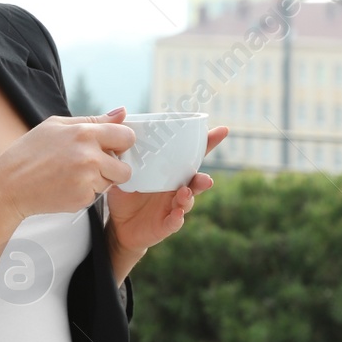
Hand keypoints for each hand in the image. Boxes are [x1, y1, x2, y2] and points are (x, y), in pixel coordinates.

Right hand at [0, 110, 135, 221]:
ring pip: (111, 183)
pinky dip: (84, 193)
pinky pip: (96, 197)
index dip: (122, 143)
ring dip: (98, 181)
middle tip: (92, 165)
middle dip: (114, 168)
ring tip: (72, 175)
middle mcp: (89, 156)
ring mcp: (86, 180)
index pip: (127, 136)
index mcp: (84, 133)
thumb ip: (93, 120)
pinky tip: (65, 186)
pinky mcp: (82, 199)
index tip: (113, 146)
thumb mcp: (56, 125)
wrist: (8, 186)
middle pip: (125, 168)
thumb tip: (122, 113)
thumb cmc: (29, 153)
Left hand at [105, 125, 227, 273]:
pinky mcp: (165, 224)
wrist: (119, 226)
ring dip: (189, 197)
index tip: (222, 131)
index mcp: (171, 172)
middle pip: (195, 181)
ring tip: (186, 192)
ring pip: (188, 201)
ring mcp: (173, 206)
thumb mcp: (122, 169)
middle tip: (206, 178)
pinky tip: (177, 213)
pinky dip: (177, 218)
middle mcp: (176, 188)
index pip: (191, 156)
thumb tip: (122, 114)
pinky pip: (174, 221)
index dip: (208, 144)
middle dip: (203, 179)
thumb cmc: (126, 193)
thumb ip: (124, 147)